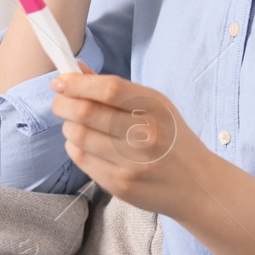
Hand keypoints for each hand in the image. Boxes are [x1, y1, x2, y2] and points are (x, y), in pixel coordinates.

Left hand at [50, 63, 208, 217]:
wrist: (195, 184)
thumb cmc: (171, 139)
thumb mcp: (155, 107)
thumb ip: (116, 89)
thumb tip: (75, 71)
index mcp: (155, 108)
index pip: (108, 89)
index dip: (77, 83)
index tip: (60, 80)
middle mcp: (145, 134)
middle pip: (87, 112)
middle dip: (63, 103)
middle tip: (59, 102)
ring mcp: (132, 162)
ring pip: (79, 136)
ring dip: (68, 126)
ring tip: (74, 124)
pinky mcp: (120, 184)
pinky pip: (82, 159)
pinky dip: (74, 147)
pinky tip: (83, 144)